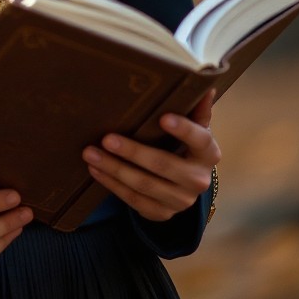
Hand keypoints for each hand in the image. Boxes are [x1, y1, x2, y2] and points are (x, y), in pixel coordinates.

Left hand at [81, 91, 218, 222]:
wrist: (183, 186)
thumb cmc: (183, 147)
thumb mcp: (194, 129)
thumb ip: (197, 110)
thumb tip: (206, 85)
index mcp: (208, 154)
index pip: (200, 140)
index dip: (184, 130)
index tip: (163, 117)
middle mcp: (198, 180)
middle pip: (163, 164)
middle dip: (133, 151)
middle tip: (107, 138)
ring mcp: (181, 201)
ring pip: (143, 184)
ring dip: (114, 168)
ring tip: (90, 153)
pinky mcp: (161, 213)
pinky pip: (133, 200)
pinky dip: (111, 184)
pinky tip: (95, 170)